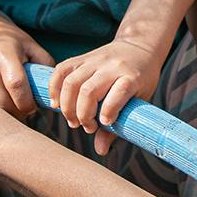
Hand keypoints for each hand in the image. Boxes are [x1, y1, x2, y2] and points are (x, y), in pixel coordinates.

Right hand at [0, 14, 54, 116]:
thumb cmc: (4, 39)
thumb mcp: (28, 44)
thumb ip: (45, 64)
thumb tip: (56, 90)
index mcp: (5, 57)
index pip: (17, 87)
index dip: (28, 103)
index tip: (33, 106)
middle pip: (3, 105)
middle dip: (16, 112)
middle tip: (21, 107)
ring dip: (0, 111)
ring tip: (6, 101)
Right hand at [47, 39, 164, 153]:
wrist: (140, 46)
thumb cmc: (142, 79)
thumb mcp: (140, 99)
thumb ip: (119, 124)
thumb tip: (100, 151)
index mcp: (132, 77)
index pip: (119, 92)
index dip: (109, 110)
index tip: (103, 124)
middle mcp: (113, 67)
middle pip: (89, 90)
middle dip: (82, 114)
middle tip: (86, 127)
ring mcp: (95, 60)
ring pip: (72, 81)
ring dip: (67, 105)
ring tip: (72, 120)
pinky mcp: (82, 57)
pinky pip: (61, 69)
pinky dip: (55, 88)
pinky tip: (56, 103)